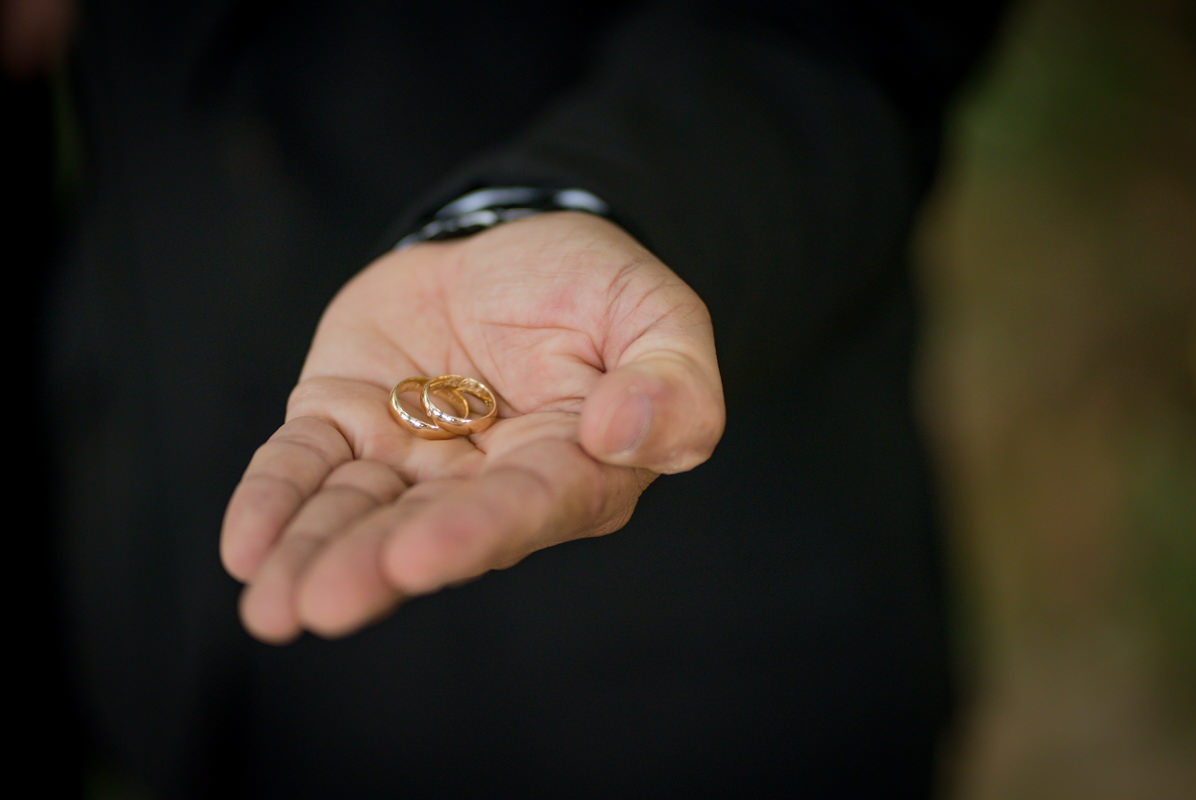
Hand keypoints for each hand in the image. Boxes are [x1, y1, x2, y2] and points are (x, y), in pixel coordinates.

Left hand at [220, 212, 724, 642]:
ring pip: (358, 511)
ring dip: (313, 555)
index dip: (474, 532)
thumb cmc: (595, 290)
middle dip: (373, 566)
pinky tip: (246, 548)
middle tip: (322, 605)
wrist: (511, 245)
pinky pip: (307, 464)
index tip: (419, 556)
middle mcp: (485, 481)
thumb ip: (673, 382)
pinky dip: (274, 500)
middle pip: (428, 528)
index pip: (525, 507)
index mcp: (571, 469)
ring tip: (272, 608)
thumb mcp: (658, 315)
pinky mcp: (348, 419)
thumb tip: (619, 433)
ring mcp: (411, 456)